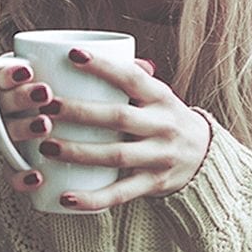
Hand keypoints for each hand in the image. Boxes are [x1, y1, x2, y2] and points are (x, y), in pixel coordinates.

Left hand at [2, 53, 210, 210]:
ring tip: (45, 146)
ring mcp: (160, 158)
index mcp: (162, 97)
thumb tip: (84, 53)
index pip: (132, 78)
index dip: (103, 66)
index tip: (71, 55)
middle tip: (45, 107)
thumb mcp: (157, 94)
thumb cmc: (165, 118)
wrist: (206, 157)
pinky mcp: (153, 185)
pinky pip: (120, 194)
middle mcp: (164, 126)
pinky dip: (92, 198)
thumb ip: (129, 76)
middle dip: (79, 112)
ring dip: (78, 152)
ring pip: (116, 156)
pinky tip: (64, 197)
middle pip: (118, 118)